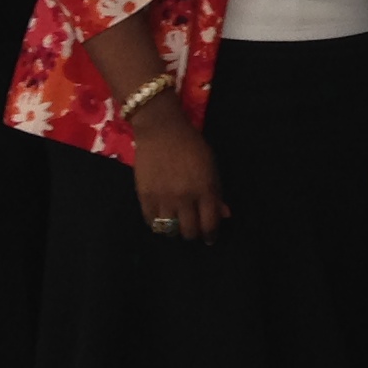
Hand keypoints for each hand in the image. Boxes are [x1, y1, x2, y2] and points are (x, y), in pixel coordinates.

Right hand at [130, 104, 227, 241]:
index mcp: (205, 189)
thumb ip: (216, 192)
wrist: (161, 129)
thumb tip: (223, 215)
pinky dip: (157, 224)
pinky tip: (162, 218)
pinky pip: (151, 221)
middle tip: (193, 230)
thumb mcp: (211, 165)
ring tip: (176, 224)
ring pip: (169, 230)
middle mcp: (184, 197)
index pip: (210, 223)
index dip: (211, 235)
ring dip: (175, 231)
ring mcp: (162, 198)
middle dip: (193, 234)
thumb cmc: (191, 145)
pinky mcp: (144, 196)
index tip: (210, 238)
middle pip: (189, 231)